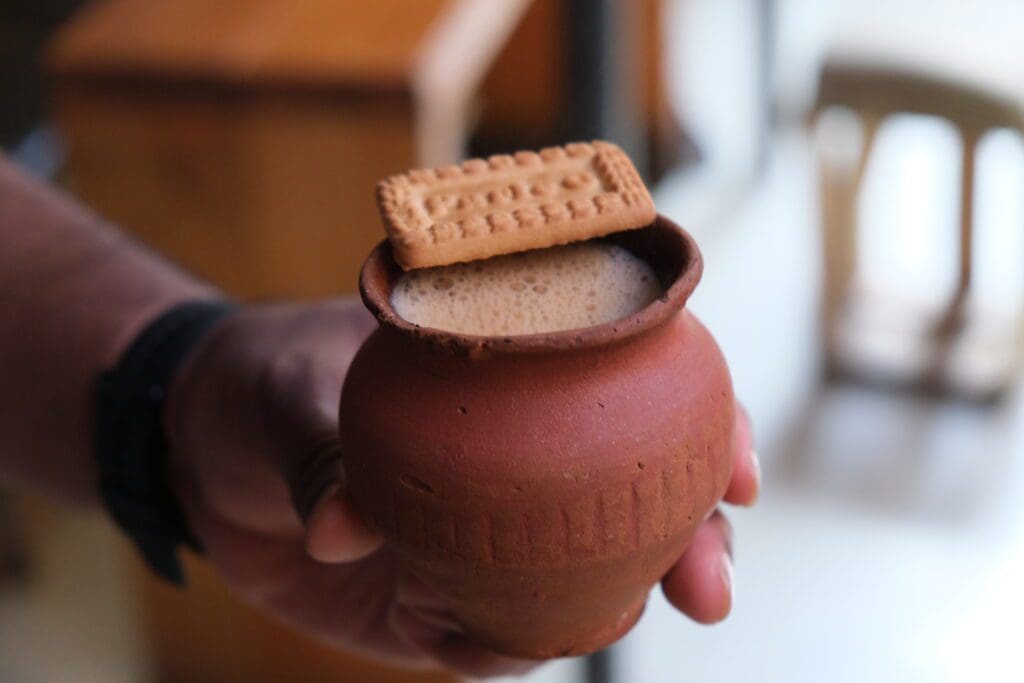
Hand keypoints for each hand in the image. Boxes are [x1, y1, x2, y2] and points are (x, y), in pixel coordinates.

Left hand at [165, 299, 759, 677]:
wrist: (198, 443)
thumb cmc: (258, 378)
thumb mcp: (291, 396)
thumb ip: (325, 458)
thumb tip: (342, 527)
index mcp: (509, 383)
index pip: (631, 394)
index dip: (703, 425)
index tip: (738, 469)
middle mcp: (515, 464)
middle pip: (631, 500)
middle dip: (688, 542)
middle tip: (711, 587)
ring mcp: (482, 536)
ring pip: (578, 579)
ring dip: (610, 608)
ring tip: (610, 617)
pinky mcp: (436, 600)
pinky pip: (491, 636)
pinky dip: (505, 648)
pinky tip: (501, 643)